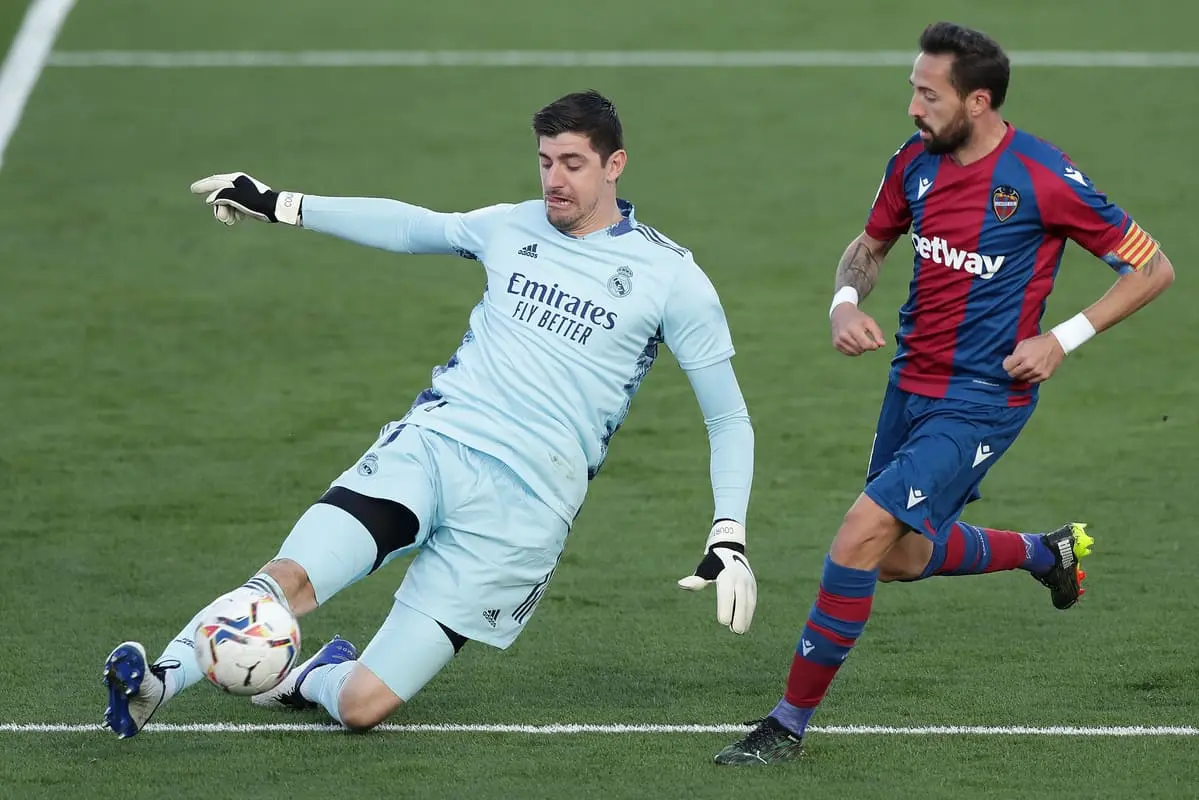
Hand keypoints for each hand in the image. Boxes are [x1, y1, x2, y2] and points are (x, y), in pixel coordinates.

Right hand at [189, 172, 302, 225]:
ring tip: (231, 221)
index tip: (193, 189)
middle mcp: (238, 184)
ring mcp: (244, 193)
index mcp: (235, 179)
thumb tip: (210, 199)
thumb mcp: (234, 197)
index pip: (214, 181)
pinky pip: (236, 208)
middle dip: (219, 208)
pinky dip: (235, 214)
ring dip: (227, 213)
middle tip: (222, 219)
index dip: (203, 186)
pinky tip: (239, 219)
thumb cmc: (254, 201)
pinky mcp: (249, 202)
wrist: (274, 208)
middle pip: (220, 196)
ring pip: (228, 203)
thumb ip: (219, 196)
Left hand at [678, 520, 756, 634]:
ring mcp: (748, 582)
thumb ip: (696, 580)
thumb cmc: (712, 563)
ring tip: (739, 631)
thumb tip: (681, 584)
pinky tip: (744, 625)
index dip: (725, 608)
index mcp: (726, 575)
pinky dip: (749, 613)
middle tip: (735, 631)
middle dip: (739, 616)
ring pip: (749, 602)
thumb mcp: (704, 569)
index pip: (727, 594)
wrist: (730, 550)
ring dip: (745, 617)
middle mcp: (739, 578)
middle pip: (741, 600)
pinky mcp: (753, 586)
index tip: (722, 622)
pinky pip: (752, 601)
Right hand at [831, 303, 886, 355]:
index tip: (876, 343)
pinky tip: (853, 341)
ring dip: (861, 349)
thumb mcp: (869, 322)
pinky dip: (854, 350)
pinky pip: (849, 353)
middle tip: (866, 337)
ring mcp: (838, 341)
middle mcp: (843, 336)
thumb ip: (877, 333)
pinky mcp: (835, 345)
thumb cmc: (857, 318)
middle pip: (861, 349)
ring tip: (859, 339)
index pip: (866, 345)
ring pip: (855, 353)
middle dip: (867, 346)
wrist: (840, 314)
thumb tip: (882, 345)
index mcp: (853, 329)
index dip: (874, 346)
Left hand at [1003, 333, 1064, 383]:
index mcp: (1022, 356)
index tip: (1010, 361)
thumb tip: (1009, 362)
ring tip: (1026, 367)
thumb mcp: (1022, 344)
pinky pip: (1031, 381)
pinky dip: (1030, 377)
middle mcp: (1029, 366)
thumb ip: (1014, 354)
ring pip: (1021, 379)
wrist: (1057, 343)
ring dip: (1022, 374)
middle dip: (1012, 370)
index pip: (1006, 367)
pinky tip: (1032, 371)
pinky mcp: (1045, 376)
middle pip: (1013, 374)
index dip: (1007, 364)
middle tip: (1017, 366)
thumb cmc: (1038, 342)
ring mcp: (1037, 372)